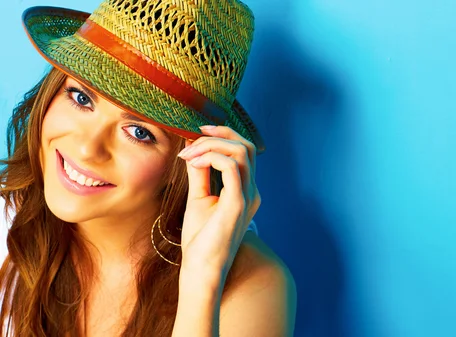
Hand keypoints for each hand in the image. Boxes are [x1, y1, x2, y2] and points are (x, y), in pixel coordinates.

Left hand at [177, 125, 260, 282]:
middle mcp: (251, 190)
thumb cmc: (201, 239)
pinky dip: (211, 157)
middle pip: (246, 146)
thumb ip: (199, 172)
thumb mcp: (198, 197)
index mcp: (245, 189)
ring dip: (212, 145)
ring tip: (189, 154)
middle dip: (220, 133)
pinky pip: (231, 167)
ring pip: (241, 152)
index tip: (196, 134)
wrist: (202, 268)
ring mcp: (247, 196)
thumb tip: (194, 147)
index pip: (243, 151)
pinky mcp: (238, 203)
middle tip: (193, 135)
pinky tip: (194, 163)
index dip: (222, 135)